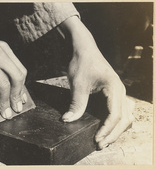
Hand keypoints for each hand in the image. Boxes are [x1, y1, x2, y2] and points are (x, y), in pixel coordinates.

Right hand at [0, 24, 27, 118]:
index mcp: (2, 48)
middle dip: (17, 97)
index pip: (20, 70)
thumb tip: (5, 93)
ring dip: (5, 102)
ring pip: (3, 84)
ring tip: (4, 113)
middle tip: (15, 110)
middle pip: (17, 77)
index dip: (22, 88)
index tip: (21, 101)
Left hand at [59, 16, 134, 148]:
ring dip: (116, 129)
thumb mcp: (77, 83)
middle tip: (100, 145)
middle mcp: (120, 90)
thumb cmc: (81, 62)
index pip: (116, 114)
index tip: (97, 139)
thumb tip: (68, 119)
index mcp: (114, 87)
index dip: (107, 129)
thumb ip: (76, 102)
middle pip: (124, 118)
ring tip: (104, 140)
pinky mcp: (112, 93)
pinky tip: (106, 129)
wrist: (82, 48)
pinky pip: (119, 111)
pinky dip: (115, 122)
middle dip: (112, 133)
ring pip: (124, 116)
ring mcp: (118, 92)